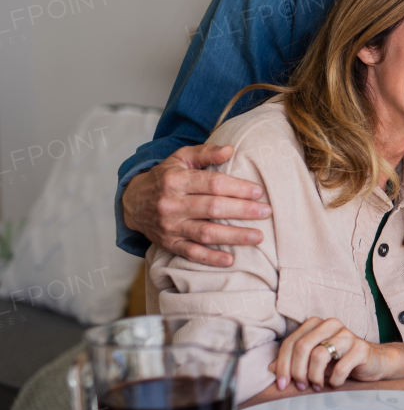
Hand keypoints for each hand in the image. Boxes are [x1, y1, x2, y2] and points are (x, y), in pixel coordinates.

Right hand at [123, 144, 269, 266]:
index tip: (259, 192)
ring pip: (205, 233)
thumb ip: (205, 152)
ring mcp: (170, 226)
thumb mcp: (180, 158)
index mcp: (176, 180)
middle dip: (243, 211)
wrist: (132, 202)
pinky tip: (230, 260)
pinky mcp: (169, 244)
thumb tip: (231, 149)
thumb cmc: (165, 177)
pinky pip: (191, 253)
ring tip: (258, 237)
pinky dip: (210, 258)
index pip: (212, 184)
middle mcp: (172, 204)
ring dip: (234, 236)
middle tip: (266, 212)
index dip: (238, 188)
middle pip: (213, 208)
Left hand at [270, 317, 390, 390]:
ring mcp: (348, 334)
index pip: (291, 342)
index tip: (282, 384)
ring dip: (314, 377)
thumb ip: (293, 361)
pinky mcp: (361, 348)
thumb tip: (271, 368)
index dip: (283, 365)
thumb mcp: (313, 360)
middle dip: (297, 371)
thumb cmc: (340, 360)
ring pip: (319, 355)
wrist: (373, 362)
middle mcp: (331, 324)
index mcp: (316, 324)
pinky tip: (334, 384)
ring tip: (317, 386)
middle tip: (301, 386)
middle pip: (303, 346)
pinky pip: (340, 367)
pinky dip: (334, 380)